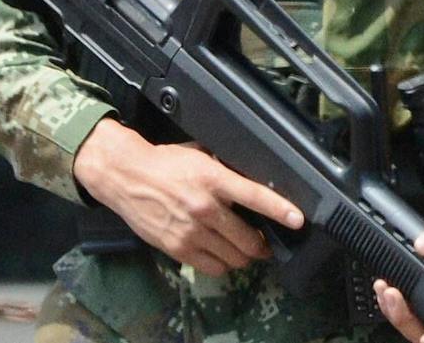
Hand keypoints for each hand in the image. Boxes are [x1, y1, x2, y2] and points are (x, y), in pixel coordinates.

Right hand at [72, 117, 304, 276]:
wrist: (125, 176)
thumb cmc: (163, 163)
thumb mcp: (198, 155)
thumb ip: (224, 170)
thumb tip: (251, 180)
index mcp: (212, 178)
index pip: (255, 197)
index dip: (280, 210)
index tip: (297, 219)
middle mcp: (204, 207)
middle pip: (248, 239)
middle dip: (262, 245)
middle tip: (264, 242)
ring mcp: (191, 231)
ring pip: (234, 258)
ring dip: (244, 257)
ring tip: (243, 250)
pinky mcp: (178, 248)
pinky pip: (213, 267)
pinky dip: (223, 264)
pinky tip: (221, 254)